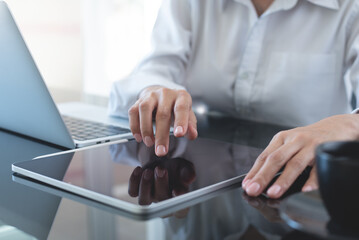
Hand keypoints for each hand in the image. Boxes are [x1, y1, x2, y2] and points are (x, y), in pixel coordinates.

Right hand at [128, 86, 197, 155]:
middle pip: (162, 114)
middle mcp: (166, 93)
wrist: (162, 95)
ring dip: (146, 129)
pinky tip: (138, 137)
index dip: (180, 121)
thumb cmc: (177, 108)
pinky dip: (134, 126)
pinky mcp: (139, 100)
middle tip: (161, 151)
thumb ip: (191, 126)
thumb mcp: (188, 115)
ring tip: (149, 143)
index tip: (179, 135)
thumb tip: (192, 135)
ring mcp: (151, 96)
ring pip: (145, 109)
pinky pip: (133, 112)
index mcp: (181, 96)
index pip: (181, 108)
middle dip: (161, 135)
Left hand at [128, 157, 195, 205]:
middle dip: (160, 184)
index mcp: (179, 201)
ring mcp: (149, 199)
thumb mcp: (185, 168)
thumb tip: (189, 178)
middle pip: (161, 203)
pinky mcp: (137, 192)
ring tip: (149, 170)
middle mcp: (163, 204)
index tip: (177, 190)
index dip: (178, 204)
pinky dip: (134, 180)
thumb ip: (188, 173)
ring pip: (144, 201)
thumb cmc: (176, 169)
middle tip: (161, 169)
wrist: (163, 162)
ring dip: (145, 185)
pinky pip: (132, 192)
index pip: (181, 211)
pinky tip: (139, 169)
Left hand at [242, 114, 358, 198]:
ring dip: (283, 180)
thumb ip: (276, 158)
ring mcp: (310, 145)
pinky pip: (318, 168)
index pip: (264, 156)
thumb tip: (257, 179)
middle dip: (263, 176)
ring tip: (274, 193)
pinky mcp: (326, 151)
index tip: (247, 186)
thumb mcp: (289, 143)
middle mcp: (294, 140)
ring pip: (295, 163)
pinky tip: (305, 190)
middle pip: (276, 159)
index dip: (254, 172)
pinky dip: (312, 180)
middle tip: (254, 190)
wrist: (336, 126)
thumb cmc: (308, 139)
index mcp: (281, 138)